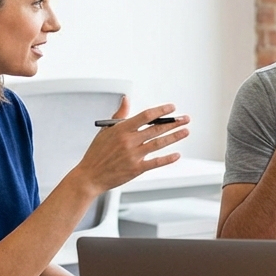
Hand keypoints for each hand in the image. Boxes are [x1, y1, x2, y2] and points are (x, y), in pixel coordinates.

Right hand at [68, 98, 189, 193]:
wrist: (90, 176)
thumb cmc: (97, 154)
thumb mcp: (105, 131)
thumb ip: (119, 115)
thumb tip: (126, 99)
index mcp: (121, 130)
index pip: (146, 116)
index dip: (161, 110)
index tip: (171, 108)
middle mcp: (129, 141)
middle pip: (156, 129)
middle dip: (173, 123)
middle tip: (184, 119)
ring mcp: (133, 155)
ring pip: (158, 143)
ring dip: (174, 137)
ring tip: (185, 131)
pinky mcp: (136, 169)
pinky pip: (155, 162)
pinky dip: (167, 159)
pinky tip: (176, 154)